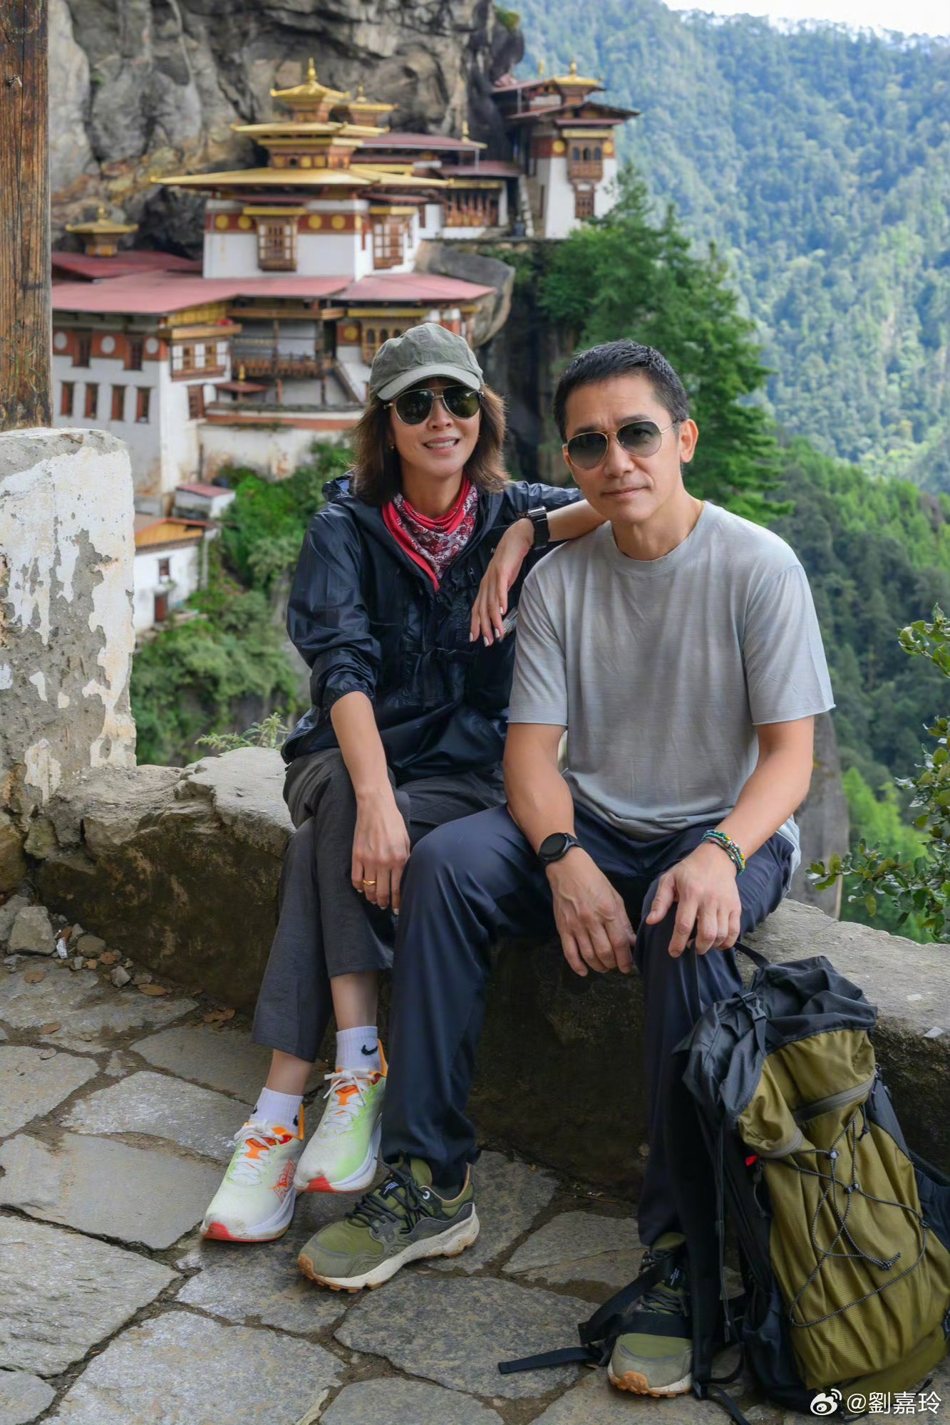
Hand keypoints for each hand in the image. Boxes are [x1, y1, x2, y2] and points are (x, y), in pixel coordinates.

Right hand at [351, 789, 410, 911]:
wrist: (376, 807)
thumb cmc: (394, 822)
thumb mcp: (406, 841)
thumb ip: (405, 860)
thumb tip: (404, 878)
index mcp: (399, 859)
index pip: (398, 888)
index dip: (397, 902)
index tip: (397, 909)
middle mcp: (384, 862)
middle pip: (382, 892)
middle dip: (384, 903)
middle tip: (384, 907)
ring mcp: (369, 860)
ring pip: (369, 888)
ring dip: (371, 897)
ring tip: (374, 900)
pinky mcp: (356, 855)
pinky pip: (356, 878)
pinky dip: (358, 887)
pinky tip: (362, 889)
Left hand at [470, 518, 533, 645]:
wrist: (517, 538)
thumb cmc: (511, 560)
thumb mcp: (504, 580)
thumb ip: (500, 593)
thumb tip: (500, 609)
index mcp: (485, 586)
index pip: (477, 609)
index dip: (475, 624)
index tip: (476, 639)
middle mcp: (486, 583)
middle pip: (481, 609)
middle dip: (484, 627)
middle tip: (488, 642)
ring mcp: (492, 577)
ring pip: (491, 603)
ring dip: (494, 620)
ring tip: (498, 633)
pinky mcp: (502, 571)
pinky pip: (500, 588)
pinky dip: (500, 601)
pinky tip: (502, 611)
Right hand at [546, 849, 634, 976]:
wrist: (568, 869)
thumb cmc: (595, 881)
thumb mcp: (615, 897)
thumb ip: (623, 921)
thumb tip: (631, 941)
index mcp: (608, 912)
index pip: (620, 943)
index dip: (625, 959)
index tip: (628, 967)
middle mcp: (592, 921)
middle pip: (605, 953)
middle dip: (613, 964)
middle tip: (616, 966)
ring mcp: (576, 925)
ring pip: (588, 955)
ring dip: (598, 966)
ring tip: (604, 967)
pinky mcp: (563, 928)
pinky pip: (570, 952)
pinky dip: (577, 966)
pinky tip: (584, 971)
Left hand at [644, 842, 741, 956]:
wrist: (717, 857)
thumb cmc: (688, 870)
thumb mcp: (669, 879)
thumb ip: (660, 901)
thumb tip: (650, 921)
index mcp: (691, 894)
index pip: (684, 924)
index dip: (678, 943)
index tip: (673, 953)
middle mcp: (710, 900)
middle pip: (706, 933)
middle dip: (698, 948)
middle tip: (690, 948)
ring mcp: (725, 904)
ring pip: (721, 934)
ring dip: (711, 946)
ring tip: (702, 945)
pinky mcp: (736, 907)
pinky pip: (734, 931)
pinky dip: (727, 943)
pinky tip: (717, 944)